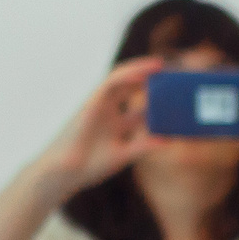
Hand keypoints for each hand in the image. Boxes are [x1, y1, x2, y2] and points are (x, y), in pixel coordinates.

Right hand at [37, 57, 165, 197]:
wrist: (62, 174)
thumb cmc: (88, 166)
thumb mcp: (123, 154)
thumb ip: (143, 146)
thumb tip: (168, 140)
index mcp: (115, 122)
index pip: (138, 103)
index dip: (156, 97)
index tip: (177, 93)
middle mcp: (107, 110)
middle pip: (132, 88)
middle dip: (150, 79)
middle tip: (172, 74)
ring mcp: (99, 105)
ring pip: (121, 79)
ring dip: (140, 70)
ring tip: (160, 65)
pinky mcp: (91, 102)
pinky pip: (109, 83)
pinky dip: (126, 75)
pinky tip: (142, 72)